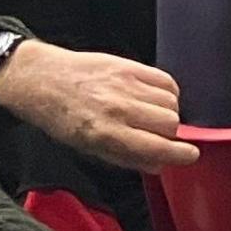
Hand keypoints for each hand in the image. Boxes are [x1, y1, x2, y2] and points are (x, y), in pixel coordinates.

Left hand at [0, 39, 200, 172]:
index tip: (189, 155)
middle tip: (158, 134)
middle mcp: (117, 108)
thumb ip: (125, 158)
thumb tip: (158, 164)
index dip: (181, 154)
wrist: (41, 80)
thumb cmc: (60, 117)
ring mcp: (124, 84)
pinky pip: (165, 80)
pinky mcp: (127, 66)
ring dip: (168, 112)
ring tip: (152, 114)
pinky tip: (154, 97)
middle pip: (170, 123)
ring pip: (171, 102)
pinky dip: (167, 91)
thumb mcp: (86, 148)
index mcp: (105, 133)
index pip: (157, 147)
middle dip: (170, 133)